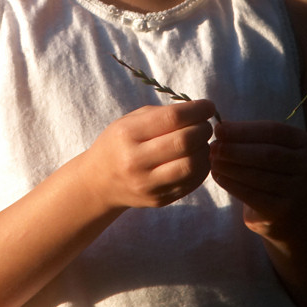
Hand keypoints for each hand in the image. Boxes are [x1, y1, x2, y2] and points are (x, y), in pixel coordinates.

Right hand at [86, 100, 215, 209]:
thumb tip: (200, 111)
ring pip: (192, 165)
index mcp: (128, 134)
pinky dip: (202, 167)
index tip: (208, 106)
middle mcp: (136, 161)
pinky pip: (192, 183)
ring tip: (201, 143)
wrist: (99, 183)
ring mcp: (148, 184)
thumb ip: (162, 114)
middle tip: (205, 125)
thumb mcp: (130, 121)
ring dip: (205, 150)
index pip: (172, 118)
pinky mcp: (159, 200)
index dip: (196, 110)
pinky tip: (197, 158)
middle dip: (203, 129)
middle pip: (184, 142)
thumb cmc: (119, 143)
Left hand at [209, 121, 306, 237]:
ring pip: (259, 176)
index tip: (219, 128)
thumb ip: (247, 136)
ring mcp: (298, 189)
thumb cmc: (272, 170)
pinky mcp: (284, 210)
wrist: (289, 211)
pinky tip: (218, 177)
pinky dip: (232, 184)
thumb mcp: (266, 147)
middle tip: (214, 147)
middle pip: (267, 154)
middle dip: (236, 150)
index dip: (243, 130)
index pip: (273, 131)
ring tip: (213, 161)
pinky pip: (253, 195)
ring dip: (231, 167)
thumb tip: (221, 128)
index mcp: (303, 142)